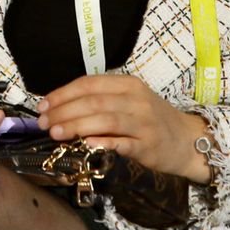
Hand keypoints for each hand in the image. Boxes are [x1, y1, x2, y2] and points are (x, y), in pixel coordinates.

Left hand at [37, 74, 213, 183]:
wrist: (187, 140)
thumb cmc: (151, 120)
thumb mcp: (129, 101)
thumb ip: (101, 101)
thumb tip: (60, 108)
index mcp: (128, 84)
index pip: (90, 83)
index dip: (63, 94)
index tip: (43, 105)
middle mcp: (136, 99)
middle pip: (94, 101)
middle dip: (64, 111)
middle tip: (43, 122)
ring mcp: (143, 122)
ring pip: (105, 119)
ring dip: (76, 126)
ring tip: (55, 133)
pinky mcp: (148, 145)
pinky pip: (122, 142)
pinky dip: (102, 142)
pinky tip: (85, 145)